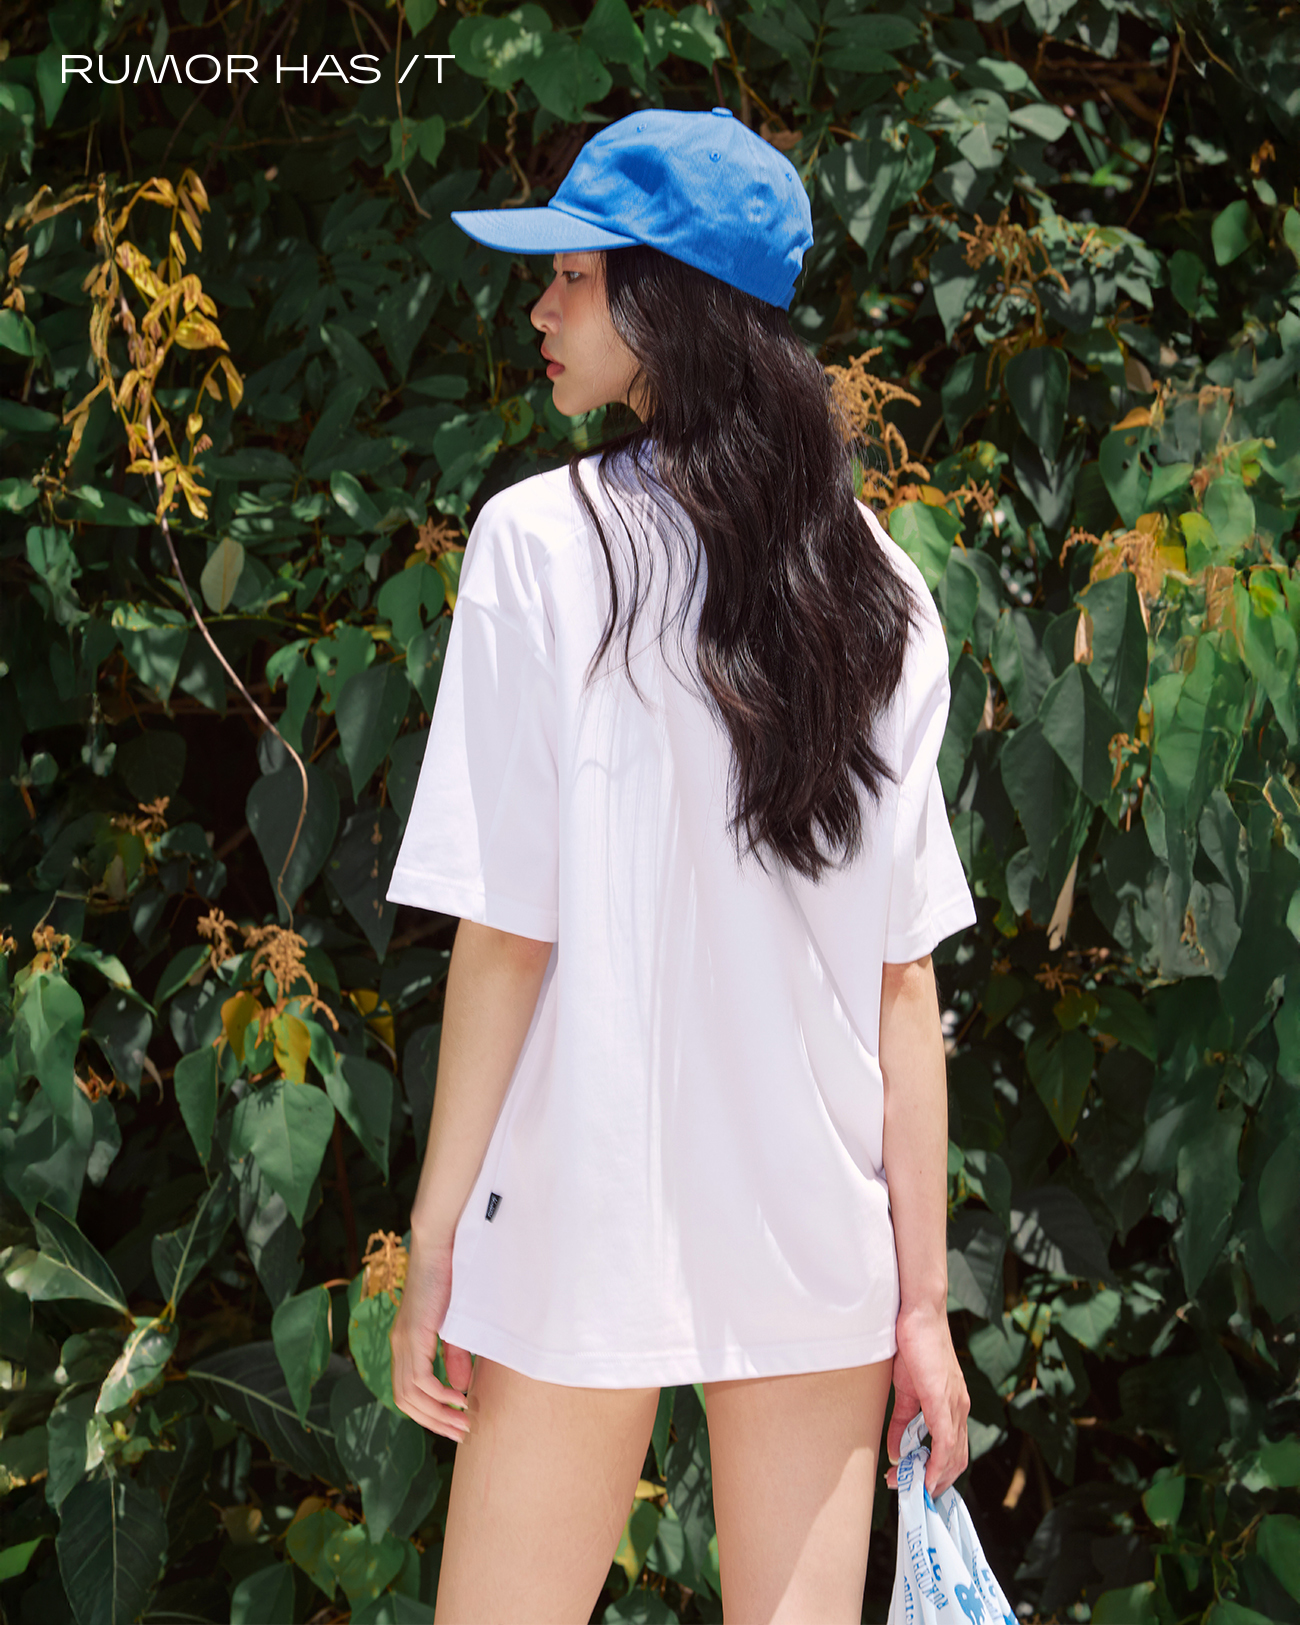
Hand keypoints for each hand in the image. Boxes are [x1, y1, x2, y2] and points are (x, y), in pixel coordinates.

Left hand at [390, 1232, 474, 1441]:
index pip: (407, 1393)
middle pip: (405, 1402)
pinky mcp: (413, 1335)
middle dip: (433, 1422)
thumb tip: (457, 1388)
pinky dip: (438, 1395)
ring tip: (463, 1423)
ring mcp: (403, 1341)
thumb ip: (453, 1355)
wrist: (441, 1246)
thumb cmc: (450, 1278)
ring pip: (410, 1396)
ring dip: (437, 1415)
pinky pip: (420, 1380)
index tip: (455, 1424)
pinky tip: (459, 1399)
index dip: (428, 1414)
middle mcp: (398, 1346)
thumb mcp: (453, 1325)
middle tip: (461, 1433)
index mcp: (405, 1343)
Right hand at [885, 1303, 969, 1496]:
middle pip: (957, 1460)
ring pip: (953, 1456)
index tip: (918, 1486)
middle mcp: (960, 1409)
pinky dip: (936, 1465)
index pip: (953, 1450)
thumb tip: (896, 1452)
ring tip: (913, 1490)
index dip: (937, 1472)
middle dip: (935, 1482)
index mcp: (953, 1405)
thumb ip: (903, 1423)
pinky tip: (926, 1478)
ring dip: (933, 1478)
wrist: (918, 1315)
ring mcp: (954, 1405)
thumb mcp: (906, 1391)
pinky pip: (944, 1442)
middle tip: (912, 1494)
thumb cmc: (913, 1346)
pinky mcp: (942, 1400)